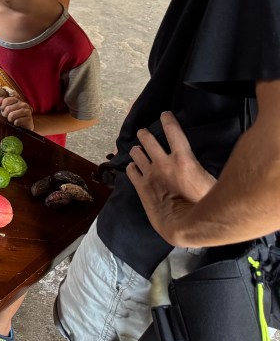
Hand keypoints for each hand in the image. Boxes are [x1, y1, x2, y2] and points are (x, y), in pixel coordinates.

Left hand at [0, 95, 33, 129]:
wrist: (24, 126)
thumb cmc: (14, 116)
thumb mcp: (7, 108)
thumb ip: (2, 102)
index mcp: (17, 100)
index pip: (6, 100)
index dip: (2, 106)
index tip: (2, 110)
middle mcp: (23, 104)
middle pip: (8, 109)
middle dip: (5, 115)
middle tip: (7, 117)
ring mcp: (27, 111)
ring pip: (12, 115)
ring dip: (10, 119)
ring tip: (12, 120)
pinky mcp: (29, 119)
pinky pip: (17, 121)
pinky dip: (15, 123)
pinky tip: (17, 123)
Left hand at [127, 111, 216, 244]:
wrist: (184, 225)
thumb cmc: (204, 206)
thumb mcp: (211, 182)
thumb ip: (203, 169)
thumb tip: (206, 165)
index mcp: (183, 159)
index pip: (173, 132)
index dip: (168, 120)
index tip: (164, 114)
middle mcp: (163, 163)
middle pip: (148, 139)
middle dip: (145, 134)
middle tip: (143, 132)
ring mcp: (149, 174)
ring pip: (136, 153)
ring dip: (137, 150)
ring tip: (137, 150)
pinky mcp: (140, 186)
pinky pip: (130, 170)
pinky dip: (131, 167)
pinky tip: (133, 167)